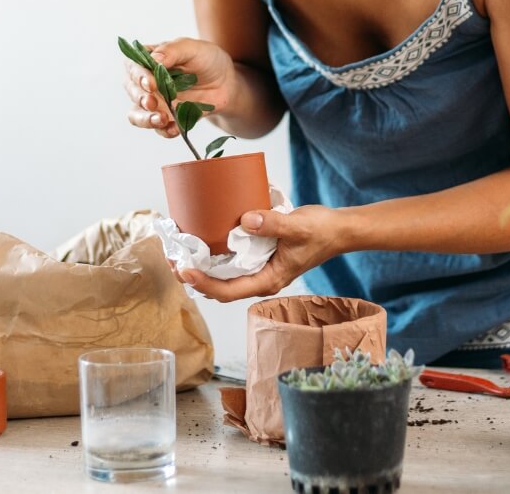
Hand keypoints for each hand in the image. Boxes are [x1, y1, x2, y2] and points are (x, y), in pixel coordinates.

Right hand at [123, 37, 235, 138]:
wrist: (226, 83)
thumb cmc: (207, 60)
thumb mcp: (194, 48)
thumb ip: (173, 51)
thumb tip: (153, 59)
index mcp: (150, 60)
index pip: (133, 67)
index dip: (138, 76)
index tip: (151, 84)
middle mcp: (148, 82)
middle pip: (132, 91)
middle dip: (140, 98)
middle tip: (153, 103)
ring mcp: (156, 102)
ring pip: (136, 114)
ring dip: (145, 119)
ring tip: (161, 120)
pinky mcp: (167, 118)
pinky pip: (158, 129)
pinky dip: (164, 130)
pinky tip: (174, 128)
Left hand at [179, 205, 344, 300]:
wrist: (338, 230)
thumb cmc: (322, 232)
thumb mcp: (298, 227)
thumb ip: (273, 223)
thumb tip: (246, 219)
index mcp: (268, 280)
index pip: (228, 291)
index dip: (203, 283)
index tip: (185, 270)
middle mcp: (259, 279)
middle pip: (218, 287)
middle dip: (193, 276)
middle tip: (171, 258)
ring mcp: (258, 269)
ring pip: (221, 275)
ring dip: (199, 266)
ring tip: (178, 251)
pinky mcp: (257, 257)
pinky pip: (229, 261)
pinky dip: (212, 254)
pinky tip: (200, 240)